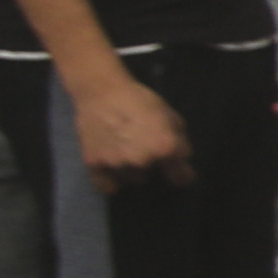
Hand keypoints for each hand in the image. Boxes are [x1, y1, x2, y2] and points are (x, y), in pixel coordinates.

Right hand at [70, 65, 191, 185]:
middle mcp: (142, 160)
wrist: (101, 91)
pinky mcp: (94, 165)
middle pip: (153, 176)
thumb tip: (182, 159)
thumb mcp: (170, 115)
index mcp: (165, 147)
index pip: (182, 177)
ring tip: (125, 151)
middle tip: (143, 148)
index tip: (179, 173)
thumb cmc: (140, 99)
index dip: (182, 175)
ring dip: (131, 170)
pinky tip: (112, 167)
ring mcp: (117, 164)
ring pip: (131, 179)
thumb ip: (180, 141)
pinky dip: (111, 181)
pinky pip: (108, 186)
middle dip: (152, 165)